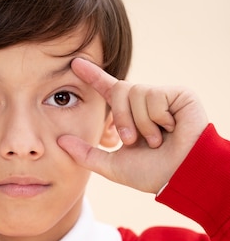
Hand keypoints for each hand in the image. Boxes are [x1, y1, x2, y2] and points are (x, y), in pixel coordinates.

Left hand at [57, 58, 208, 192]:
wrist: (179, 177)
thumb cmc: (151, 174)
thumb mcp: (112, 166)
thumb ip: (86, 154)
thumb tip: (60, 141)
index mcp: (129, 115)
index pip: (108, 90)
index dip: (93, 75)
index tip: (75, 63)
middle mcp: (145, 102)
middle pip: (120, 88)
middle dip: (122, 118)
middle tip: (134, 141)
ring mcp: (163, 97)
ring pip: (136, 92)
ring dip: (142, 123)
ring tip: (157, 139)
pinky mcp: (179, 95)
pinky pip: (155, 96)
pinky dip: (158, 118)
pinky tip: (171, 130)